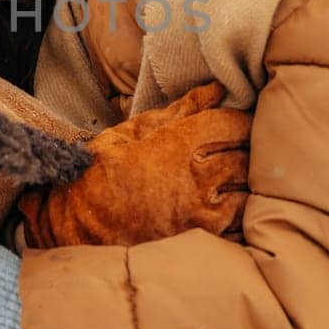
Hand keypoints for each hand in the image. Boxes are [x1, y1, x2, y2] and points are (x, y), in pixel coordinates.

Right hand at [14, 81, 251, 247]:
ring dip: (247, 178)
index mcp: (179, 144)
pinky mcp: (204, 237)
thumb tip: (215, 91)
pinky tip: (229, 201)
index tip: (242, 119)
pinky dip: (241, 206)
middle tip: (246, 145)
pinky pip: (241, 217)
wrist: (79, 226)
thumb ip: (179, 110)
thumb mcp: (133, 131)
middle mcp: (197, 177)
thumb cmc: (102, 173)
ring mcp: (203, 211)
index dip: (242, 119)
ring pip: (248, 187)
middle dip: (249, 147)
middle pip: (246, 154)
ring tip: (238, 174)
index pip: (231, 123)